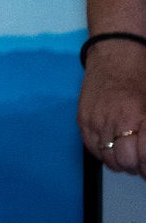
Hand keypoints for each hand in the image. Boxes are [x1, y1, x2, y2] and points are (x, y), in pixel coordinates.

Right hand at [85, 39, 145, 172]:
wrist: (115, 56)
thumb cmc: (140, 78)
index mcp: (138, 118)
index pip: (144, 158)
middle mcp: (115, 123)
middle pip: (125, 163)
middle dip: (136, 166)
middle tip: (141, 159)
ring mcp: (96, 122)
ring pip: (109, 160)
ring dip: (120, 160)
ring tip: (128, 151)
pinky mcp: (82, 120)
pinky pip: (92, 149)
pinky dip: (104, 152)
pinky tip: (112, 143)